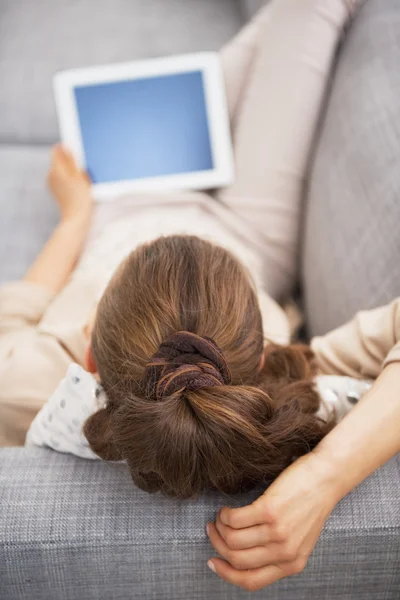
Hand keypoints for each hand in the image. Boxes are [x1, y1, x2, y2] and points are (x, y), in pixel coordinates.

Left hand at [47, 144, 92, 221]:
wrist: (77, 217)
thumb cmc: (80, 198)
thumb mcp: (79, 176)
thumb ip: (71, 160)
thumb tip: (65, 147)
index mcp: (56, 169)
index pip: (56, 151)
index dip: (66, 149)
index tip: (76, 152)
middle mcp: (51, 175)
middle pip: (59, 161)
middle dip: (70, 162)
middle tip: (83, 170)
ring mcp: (52, 183)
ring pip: (62, 170)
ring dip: (71, 171)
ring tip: (82, 181)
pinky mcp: (55, 190)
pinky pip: (62, 179)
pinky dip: (69, 179)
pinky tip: (78, 188)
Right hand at [207, 451, 339, 591]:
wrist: (327, 477)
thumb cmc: (311, 503)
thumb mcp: (300, 538)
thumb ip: (277, 551)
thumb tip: (241, 555)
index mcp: (293, 564)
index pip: (251, 581)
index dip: (226, 573)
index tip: (213, 561)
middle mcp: (285, 552)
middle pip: (237, 559)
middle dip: (218, 545)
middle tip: (213, 530)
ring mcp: (277, 532)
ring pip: (232, 539)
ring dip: (219, 528)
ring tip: (220, 517)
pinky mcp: (269, 510)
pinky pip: (235, 519)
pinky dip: (225, 514)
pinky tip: (226, 508)